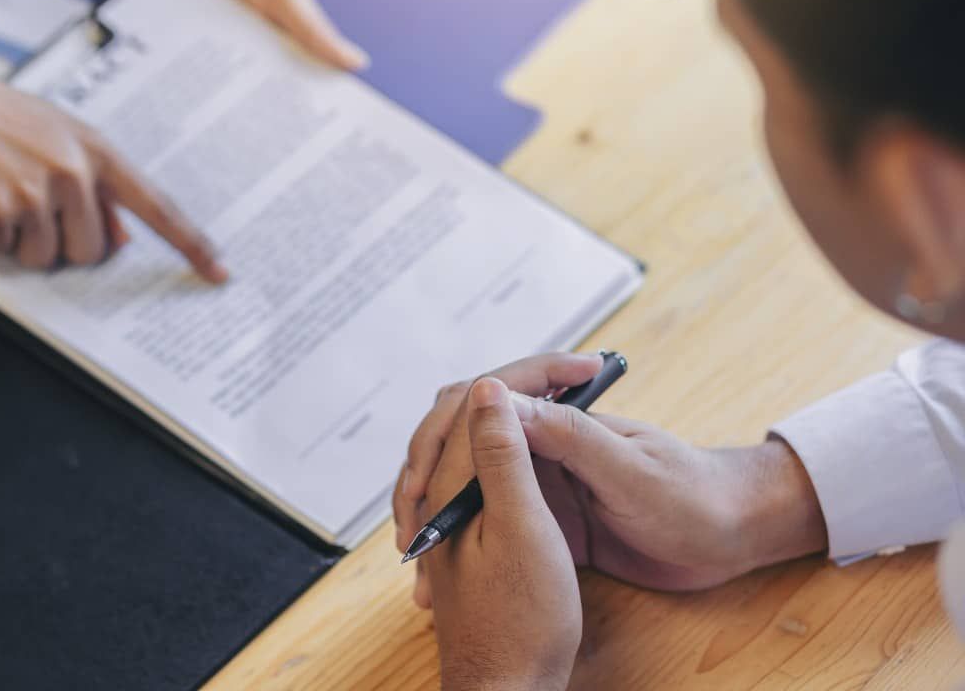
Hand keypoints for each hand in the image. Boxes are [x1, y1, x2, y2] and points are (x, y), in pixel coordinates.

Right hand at [0, 54, 226, 278]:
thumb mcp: (59, 137)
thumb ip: (96, 185)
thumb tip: (120, 239)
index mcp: (97, 151)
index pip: (158, 207)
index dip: (190, 243)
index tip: (218, 272)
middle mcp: (73, 171)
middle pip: (92, 253)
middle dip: (64, 245)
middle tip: (35, 207)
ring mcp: (33, 193)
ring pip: (46, 260)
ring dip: (23, 243)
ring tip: (4, 195)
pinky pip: (4, 253)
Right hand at [397, 354, 829, 604]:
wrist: (733, 537)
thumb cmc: (692, 493)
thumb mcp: (627, 466)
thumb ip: (568, 433)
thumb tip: (499, 400)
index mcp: (559, 419)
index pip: (483, 403)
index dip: (445, 433)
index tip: (423, 477)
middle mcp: (543, 445)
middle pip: (465, 441)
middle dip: (425, 475)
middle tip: (409, 525)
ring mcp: (545, 482)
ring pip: (473, 483)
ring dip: (439, 513)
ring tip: (417, 559)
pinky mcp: (552, 520)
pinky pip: (498, 522)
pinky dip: (468, 546)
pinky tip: (449, 580)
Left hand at [422, 377, 580, 690]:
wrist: (505, 685)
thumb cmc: (521, 619)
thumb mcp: (523, 531)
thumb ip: (502, 457)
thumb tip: (490, 389)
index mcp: (452, 481)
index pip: (482, 397)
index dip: (537, 372)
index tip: (588, 368)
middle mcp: (440, 489)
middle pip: (468, 407)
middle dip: (521, 381)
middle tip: (577, 374)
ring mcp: (451, 508)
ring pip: (472, 434)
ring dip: (514, 409)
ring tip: (564, 395)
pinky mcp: (468, 525)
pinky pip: (481, 463)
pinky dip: (511, 441)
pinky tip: (541, 446)